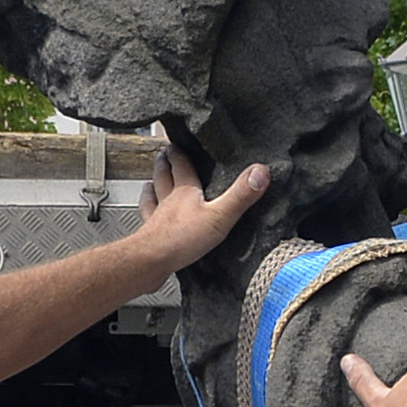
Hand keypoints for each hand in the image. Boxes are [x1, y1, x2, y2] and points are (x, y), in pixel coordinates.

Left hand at [139, 146, 272, 275]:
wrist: (151, 262)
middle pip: (163, 176)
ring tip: (150, 182)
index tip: (177, 143)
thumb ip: (240, 195)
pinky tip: (147, 217)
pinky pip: (147, 220)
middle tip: (163, 156)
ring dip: (152, 186)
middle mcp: (167, 200)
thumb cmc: (181, 239)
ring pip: (152, 195)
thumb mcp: (220, 216)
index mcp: (183, 191)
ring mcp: (155, 218)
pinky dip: (147, 214)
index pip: (180, 164)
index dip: (179, 152)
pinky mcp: (149, 236)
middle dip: (164, 165)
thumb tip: (260, 172)